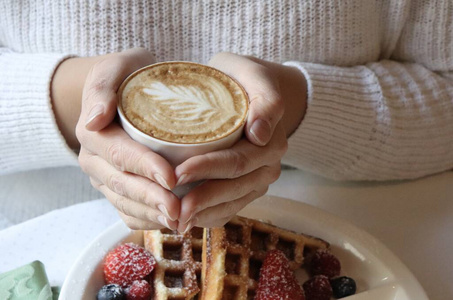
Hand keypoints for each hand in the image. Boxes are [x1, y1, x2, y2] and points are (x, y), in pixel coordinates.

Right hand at [53, 48, 179, 229]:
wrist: (120, 91)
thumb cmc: (125, 76)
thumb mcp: (113, 68)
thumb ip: (102, 87)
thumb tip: (93, 119)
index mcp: (93, 133)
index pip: (120, 154)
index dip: (145, 167)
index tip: (171, 177)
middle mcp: (94, 160)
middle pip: (122, 184)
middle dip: (152, 199)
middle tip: (179, 210)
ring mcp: (103, 177)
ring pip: (124, 203)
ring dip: (151, 214)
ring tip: (179, 221)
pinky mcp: (115, 188)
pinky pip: (126, 211)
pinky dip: (146, 220)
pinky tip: (169, 223)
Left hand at [174, 53, 306, 231]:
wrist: (250, 93)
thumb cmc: (243, 80)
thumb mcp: (256, 76)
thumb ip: (266, 99)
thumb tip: (259, 134)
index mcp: (271, 142)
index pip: (236, 161)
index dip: (207, 169)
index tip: (177, 172)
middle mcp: (267, 166)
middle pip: (233, 188)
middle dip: (200, 199)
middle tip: (169, 205)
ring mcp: (257, 181)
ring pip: (230, 205)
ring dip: (201, 214)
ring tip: (173, 219)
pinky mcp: (246, 191)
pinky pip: (228, 211)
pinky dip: (206, 217)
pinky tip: (184, 219)